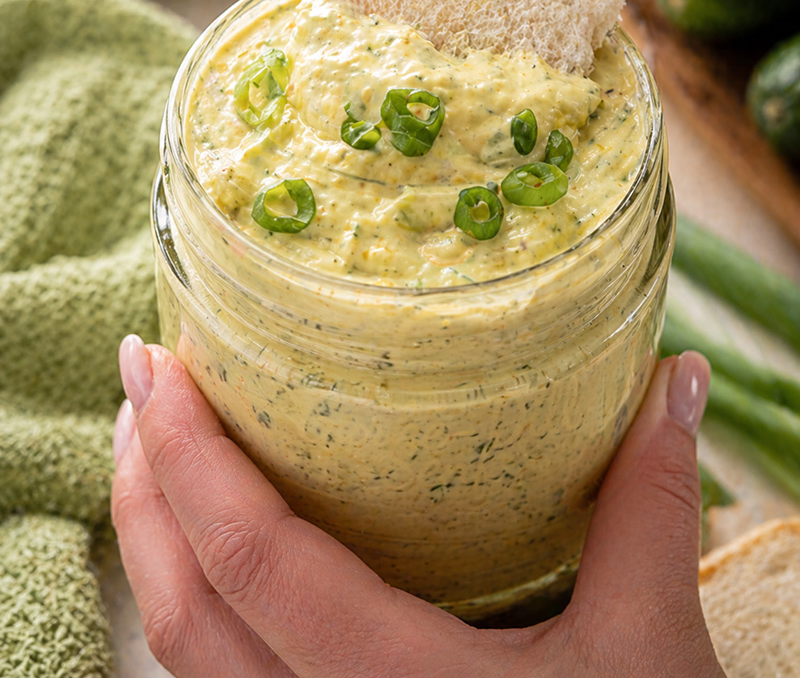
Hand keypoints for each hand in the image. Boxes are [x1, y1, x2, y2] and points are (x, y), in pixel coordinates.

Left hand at [112, 334, 722, 676]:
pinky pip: (215, 677)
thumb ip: (651, 504)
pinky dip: (189, 592)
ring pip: (181, 652)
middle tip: (142, 377)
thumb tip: (672, 378)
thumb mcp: (650, 647)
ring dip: (151, 536)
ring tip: (154, 441)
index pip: (253, 561)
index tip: (158, 362)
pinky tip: (211, 541)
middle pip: (181, 608)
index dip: (189, 455)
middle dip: (143, 481)